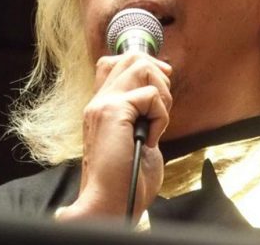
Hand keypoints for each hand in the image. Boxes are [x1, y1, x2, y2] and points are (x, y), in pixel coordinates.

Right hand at [56, 52, 171, 221]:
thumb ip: (141, 115)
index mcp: (100, 107)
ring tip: (156, 123)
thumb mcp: (135, 139)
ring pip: (142, 67)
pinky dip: (161, 116)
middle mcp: (98, 101)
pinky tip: (152, 138)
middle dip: (158, 76)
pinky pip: (151, 95)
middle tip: (161, 107)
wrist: (110, 203)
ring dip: (161, 94)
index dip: (143, 65)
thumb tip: (159, 94)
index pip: (115, 62)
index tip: (160, 89)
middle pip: (131, 57)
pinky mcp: (114, 112)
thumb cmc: (126, 180)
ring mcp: (103, 104)